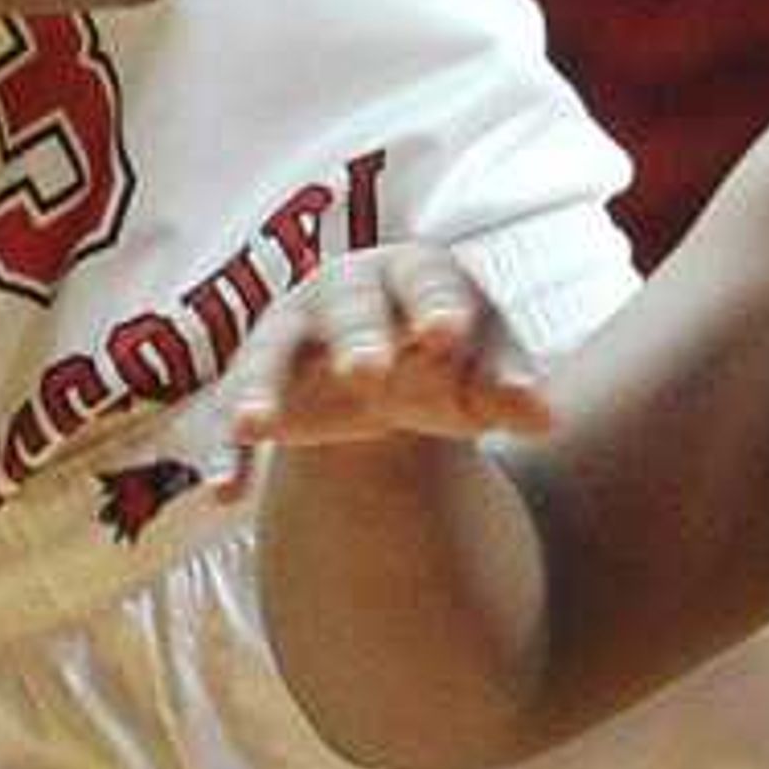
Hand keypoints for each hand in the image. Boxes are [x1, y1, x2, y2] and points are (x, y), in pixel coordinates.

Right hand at [224, 240, 560, 457]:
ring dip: (260, 387)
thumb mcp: (481, 374)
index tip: (446, 334)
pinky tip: (224, 493)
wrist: (388, 374)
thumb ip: (509, 388)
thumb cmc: (446, 362)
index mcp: (413, 275)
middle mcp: (343, 293)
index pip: (426, 282)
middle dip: (355, 337)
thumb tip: (544, 417)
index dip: (434, 306)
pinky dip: (227, 451)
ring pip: (268, 353)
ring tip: (254, 424)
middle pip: (345, 308)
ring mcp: (291, 336)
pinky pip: (232, 418)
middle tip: (366, 372)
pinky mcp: (259, 387)